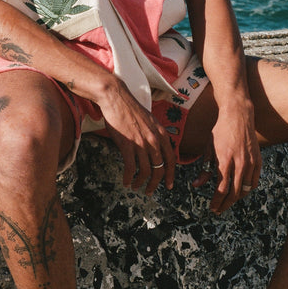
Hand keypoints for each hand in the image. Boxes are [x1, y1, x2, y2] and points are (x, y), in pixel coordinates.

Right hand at [98, 80, 175, 195]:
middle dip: (155, 184)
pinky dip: (129, 178)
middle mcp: (154, 140)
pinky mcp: (127, 144)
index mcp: (161, 134)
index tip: (168, 185)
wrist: (116, 98)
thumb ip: (154, 135)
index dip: (170, 175)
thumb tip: (155, 150)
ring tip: (136, 186)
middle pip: (160, 169)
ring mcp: (141, 143)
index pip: (171, 160)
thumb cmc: (130, 108)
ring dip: (141, 183)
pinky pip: (131, 168)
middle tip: (149, 191)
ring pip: (146, 171)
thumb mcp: (149, 121)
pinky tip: (126, 181)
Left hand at [192, 99, 261, 214]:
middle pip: (234, 192)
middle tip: (219, 210)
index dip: (216, 201)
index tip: (212, 207)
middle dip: (225, 204)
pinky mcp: (257, 161)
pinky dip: (247, 189)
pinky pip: (254, 181)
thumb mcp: (208, 149)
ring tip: (227, 201)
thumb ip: (204, 169)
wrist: (238, 117)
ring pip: (245, 189)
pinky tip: (240, 191)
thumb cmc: (220, 132)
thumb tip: (196, 185)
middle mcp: (239, 163)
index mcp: (225, 161)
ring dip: (236, 198)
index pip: (221, 189)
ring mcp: (250, 162)